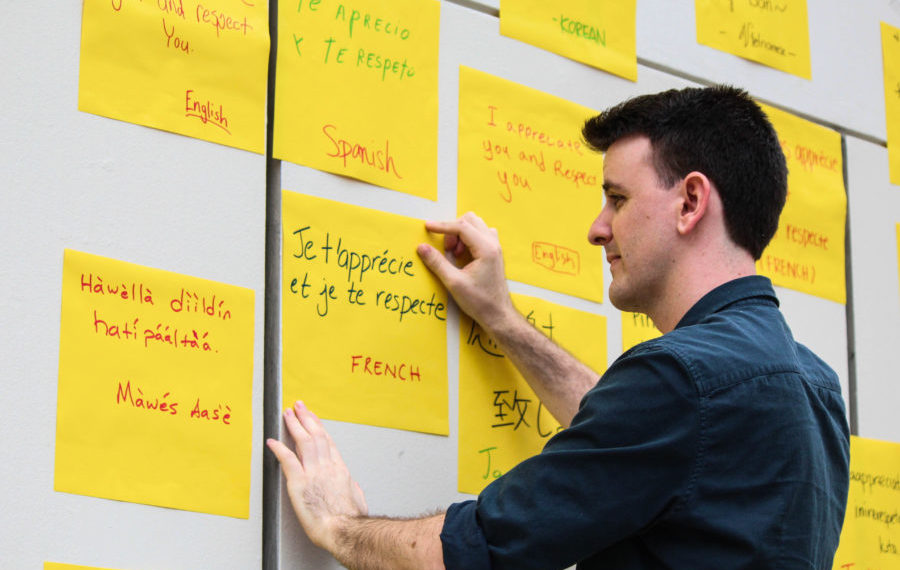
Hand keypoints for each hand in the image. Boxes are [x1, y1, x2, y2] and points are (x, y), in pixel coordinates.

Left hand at [267, 401, 367, 551]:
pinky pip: (287, 460)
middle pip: (315, 435)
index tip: (313, 418)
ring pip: (302, 442)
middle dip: (306, 418)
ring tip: (287, 415)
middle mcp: (326, 466)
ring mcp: (312, 473)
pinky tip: (272, 441)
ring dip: (294, 425)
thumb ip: (353, 488)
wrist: (343, 529)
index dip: (318, 427)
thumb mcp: (358, 499)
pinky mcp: (299, 483)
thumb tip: (352, 485)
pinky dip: (279, 449)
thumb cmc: (350, 519)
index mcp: (340, 470)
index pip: (327, 441)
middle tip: (298, 407)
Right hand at [417, 212, 515, 331]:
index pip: (462, 227)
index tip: (427, 227)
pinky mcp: (494, 253)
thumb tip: (422, 248)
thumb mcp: (454, 283)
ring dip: (461, 233)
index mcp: (486, 249)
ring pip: (476, 225)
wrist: (498, 314)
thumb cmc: (480, 301)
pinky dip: (468, 238)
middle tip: (446, 249)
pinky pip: (480, 234)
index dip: (442, 226)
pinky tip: (462, 255)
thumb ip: (437, 263)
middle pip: (470, 221)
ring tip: (454, 253)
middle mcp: (493, 244)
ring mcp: (495, 247)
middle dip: (453, 230)